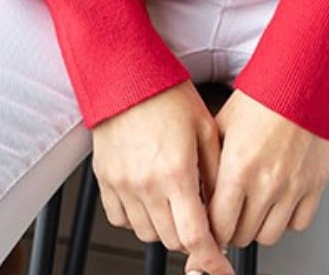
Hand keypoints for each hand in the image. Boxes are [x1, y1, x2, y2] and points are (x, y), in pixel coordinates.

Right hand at [91, 80, 234, 274]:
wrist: (125, 74)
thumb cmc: (166, 93)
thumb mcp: (206, 128)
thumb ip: (216, 173)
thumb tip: (224, 207)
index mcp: (175, 172)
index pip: (195, 237)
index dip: (211, 260)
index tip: (221, 268)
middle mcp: (146, 184)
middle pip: (172, 240)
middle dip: (191, 236)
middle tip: (199, 215)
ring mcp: (122, 184)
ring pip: (147, 233)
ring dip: (165, 227)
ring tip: (173, 199)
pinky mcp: (105, 180)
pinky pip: (120, 219)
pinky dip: (137, 216)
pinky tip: (149, 195)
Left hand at [185, 88, 328, 269]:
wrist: (300, 80)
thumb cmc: (260, 98)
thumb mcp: (222, 125)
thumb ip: (208, 163)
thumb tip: (196, 193)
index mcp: (239, 167)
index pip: (219, 225)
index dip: (211, 229)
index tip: (210, 225)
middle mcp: (267, 182)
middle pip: (242, 235)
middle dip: (232, 227)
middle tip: (230, 215)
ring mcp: (293, 187)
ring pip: (269, 236)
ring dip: (258, 226)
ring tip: (253, 208)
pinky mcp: (315, 185)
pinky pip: (298, 224)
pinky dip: (286, 219)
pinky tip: (277, 202)